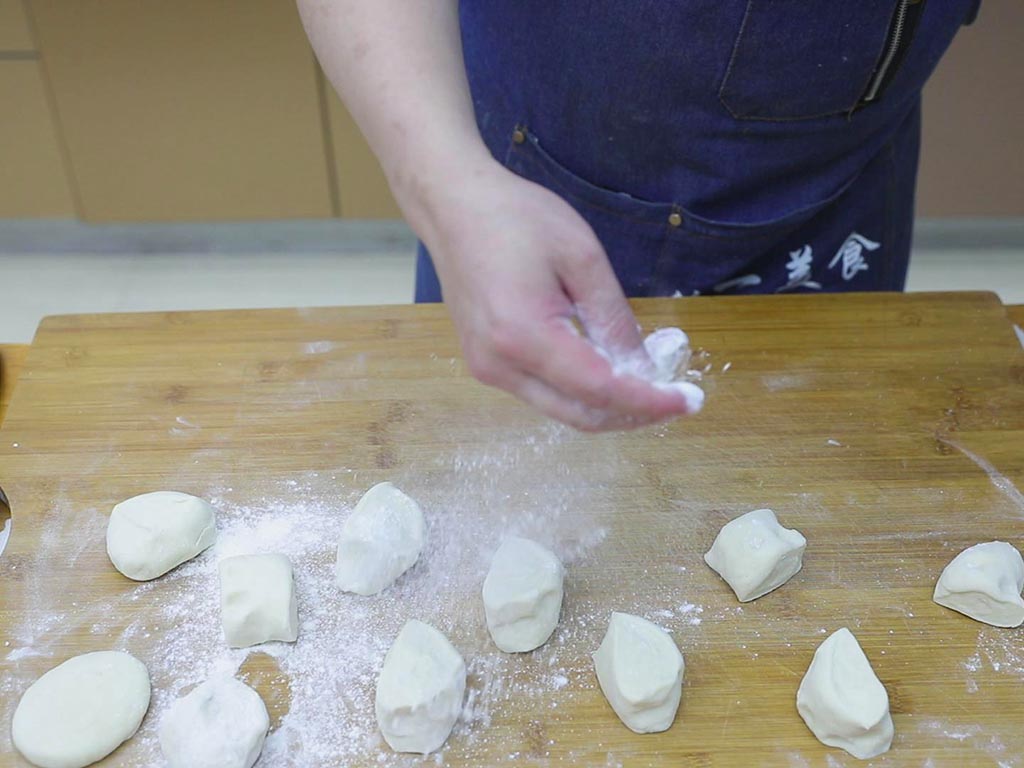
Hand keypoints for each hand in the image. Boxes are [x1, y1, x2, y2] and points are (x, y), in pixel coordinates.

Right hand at [415, 160, 697, 430]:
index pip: (599, 389)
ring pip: (561, 410)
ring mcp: (488, 370)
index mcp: (523, 336)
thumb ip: (614, 318)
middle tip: (675, 399)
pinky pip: (543, 393)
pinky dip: (581, 392)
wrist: (453, 207)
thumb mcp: (581, 257)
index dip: (648, 401)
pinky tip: (608, 369)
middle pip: (579, 415)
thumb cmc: (515, 218)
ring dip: (608, 405)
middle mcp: (499, 365)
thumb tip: (643, 367)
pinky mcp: (486, 365)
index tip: (689, 401)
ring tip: (648, 383)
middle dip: (632, 414)